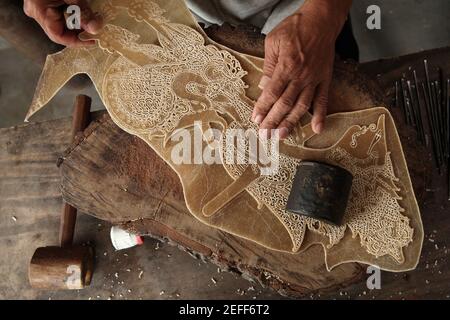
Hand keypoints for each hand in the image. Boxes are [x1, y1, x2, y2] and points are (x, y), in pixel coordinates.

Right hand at [24, 0, 101, 46]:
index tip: (92, 40)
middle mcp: (35, 12)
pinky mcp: (41, 3)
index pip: (58, 36)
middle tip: (93, 27)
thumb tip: (95, 30)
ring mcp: (36, 7)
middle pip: (58, 31)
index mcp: (39, 11)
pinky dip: (69, 16)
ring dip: (74, 23)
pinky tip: (79, 12)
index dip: (77, 41)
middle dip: (77, 31)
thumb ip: (84, 13)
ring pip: (58, 24)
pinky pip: (55, 15)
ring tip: (89, 19)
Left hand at [252, 0, 350, 138]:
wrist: (321, 20)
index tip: (256, 120)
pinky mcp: (324, 79)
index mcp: (286, 66)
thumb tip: (264, 86)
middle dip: (273, 121)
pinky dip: (321, 115)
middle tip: (265, 135)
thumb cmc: (295, 28)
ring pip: (302, 106)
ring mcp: (314, 79)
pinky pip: (323, 100)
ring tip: (282, 136)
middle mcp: (300, 76)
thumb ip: (269, 65)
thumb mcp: (274, 41)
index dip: (263, 108)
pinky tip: (317, 128)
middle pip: (285, 104)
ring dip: (291, 123)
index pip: (272, 93)